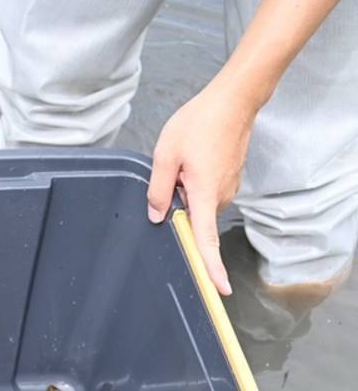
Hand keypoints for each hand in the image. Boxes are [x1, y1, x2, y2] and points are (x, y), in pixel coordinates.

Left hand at [146, 82, 258, 295]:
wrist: (234, 100)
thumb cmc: (199, 123)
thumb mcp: (166, 155)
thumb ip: (158, 189)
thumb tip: (156, 216)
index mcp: (204, 194)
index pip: (206, 240)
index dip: (210, 268)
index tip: (218, 290)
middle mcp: (220, 196)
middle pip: (194, 219)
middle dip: (177, 206)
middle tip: (173, 170)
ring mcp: (227, 188)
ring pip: (197, 204)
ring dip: (184, 190)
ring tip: (182, 160)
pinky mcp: (227, 180)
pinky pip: (204, 193)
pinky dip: (192, 183)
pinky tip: (190, 160)